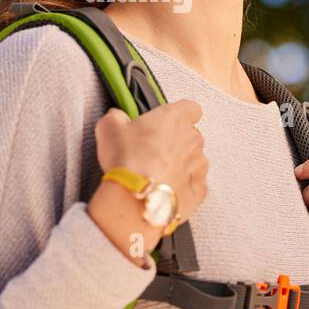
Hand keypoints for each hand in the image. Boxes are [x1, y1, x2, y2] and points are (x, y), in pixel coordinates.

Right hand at [88, 99, 209, 265]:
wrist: (134, 199)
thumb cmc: (126, 160)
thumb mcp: (109, 128)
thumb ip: (117, 117)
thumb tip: (118, 117)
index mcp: (175, 118)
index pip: (190, 108)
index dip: (180, 115)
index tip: (167, 122)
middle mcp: (193, 140)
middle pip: (191, 136)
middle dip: (175, 142)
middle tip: (151, 152)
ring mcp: (199, 166)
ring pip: (195, 161)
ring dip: (180, 165)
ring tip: (156, 175)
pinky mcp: (199, 191)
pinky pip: (194, 185)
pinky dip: (182, 187)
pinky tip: (164, 190)